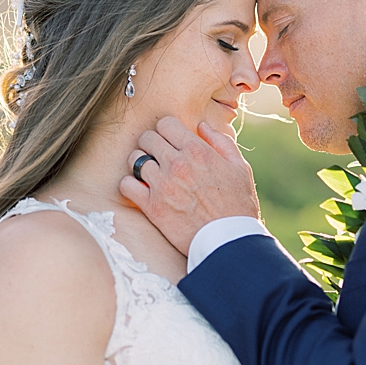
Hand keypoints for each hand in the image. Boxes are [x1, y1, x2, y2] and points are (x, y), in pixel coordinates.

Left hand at [118, 116, 260, 256]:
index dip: (165, 130)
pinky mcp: (151, 206)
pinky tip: (140, 190)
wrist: (229, 240)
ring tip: (148, 173)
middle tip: (156, 156)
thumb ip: (220, 142)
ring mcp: (162, 185)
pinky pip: (126, 185)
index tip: (168, 140)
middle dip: (150, 144)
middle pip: (146, 138)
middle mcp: (177, 164)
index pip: (165, 123)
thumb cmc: (238, 204)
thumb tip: (201, 126)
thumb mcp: (239, 168)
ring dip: (139, 164)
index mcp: (198, 151)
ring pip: (134, 159)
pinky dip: (130, 185)